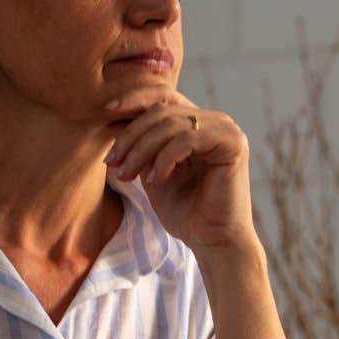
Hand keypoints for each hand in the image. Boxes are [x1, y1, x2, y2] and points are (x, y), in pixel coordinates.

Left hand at [103, 89, 256, 253]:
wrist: (212, 241)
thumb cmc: (185, 212)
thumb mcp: (152, 171)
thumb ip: (140, 145)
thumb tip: (113, 117)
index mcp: (197, 124)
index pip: (163, 96)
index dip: (134, 99)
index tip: (106, 114)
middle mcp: (214, 121)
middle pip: (162, 108)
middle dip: (131, 135)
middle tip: (112, 162)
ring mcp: (226, 130)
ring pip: (171, 123)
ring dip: (142, 149)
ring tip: (128, 175)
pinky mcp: (233, 144)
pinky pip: (187, 139)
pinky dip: (164, 158)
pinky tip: (155, 180)